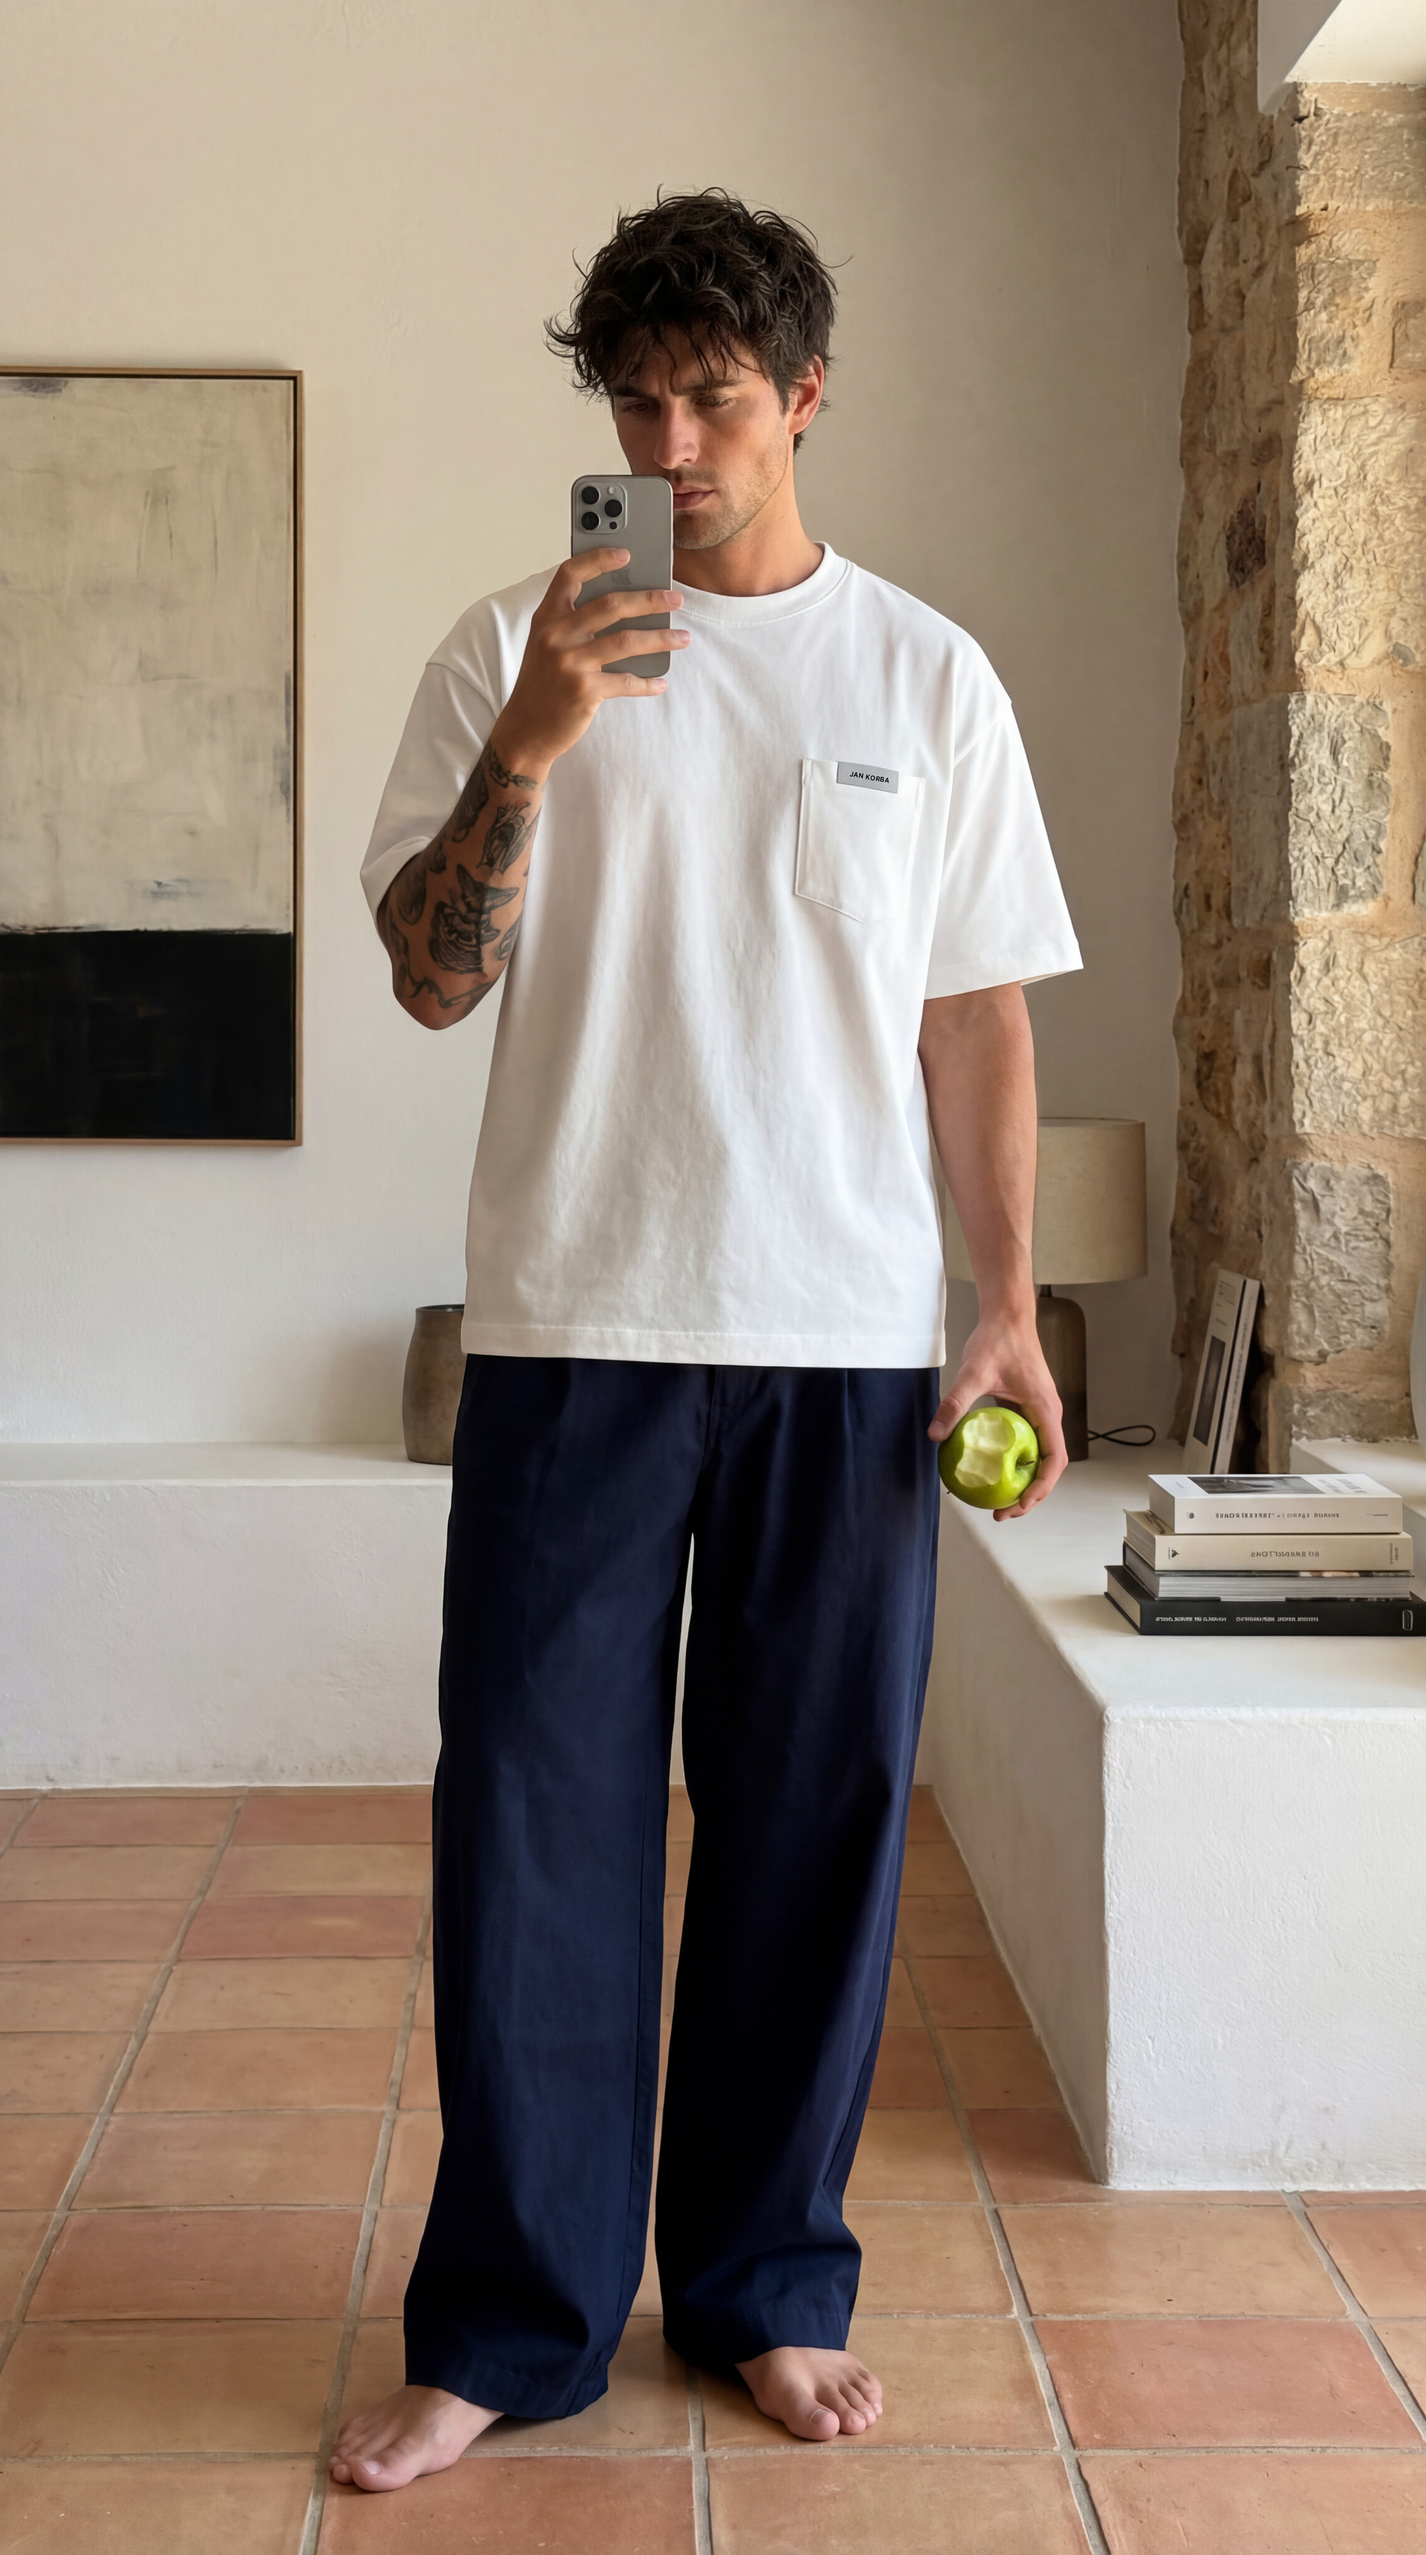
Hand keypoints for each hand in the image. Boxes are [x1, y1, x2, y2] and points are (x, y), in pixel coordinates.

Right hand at [494, 550, 688, 775]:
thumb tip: (627, 607)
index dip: (598, 559)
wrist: (526, 729)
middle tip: (675, 599)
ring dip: (661, 638)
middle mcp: (556, 635)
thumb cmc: (543, 685)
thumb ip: (574, 623)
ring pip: (626, 641)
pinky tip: (660, 682)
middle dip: (650, 599)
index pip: (570, 574)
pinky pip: (626, 681)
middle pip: (611, 604)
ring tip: (683, 638)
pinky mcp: (584, 691)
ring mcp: (570, 663)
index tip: (626, 554)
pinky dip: (647, 683)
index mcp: (546, 618)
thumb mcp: (547, 645)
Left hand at [928, 1313, 1065, 1519]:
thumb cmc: (998, 1340)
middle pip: (1048, 1466)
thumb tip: (935, 1435)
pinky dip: (1011, 1462)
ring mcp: (1039, 1414)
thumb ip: (955, 1404)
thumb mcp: (974, 1373)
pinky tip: (988, 1469)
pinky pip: (1024, 1443)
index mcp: (1046, 1411)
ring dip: (1022, 1481)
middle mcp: (1048, 1416)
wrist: (1008, 1317)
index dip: (1040, 1488)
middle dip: (1029, 1495)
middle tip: (1001, 1513)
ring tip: (996, 1501)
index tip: (1017, 1504)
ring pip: (1038, 1457)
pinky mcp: (1027, 1410)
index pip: (1054, 1461)